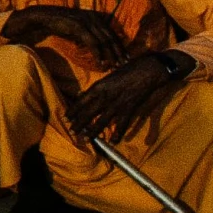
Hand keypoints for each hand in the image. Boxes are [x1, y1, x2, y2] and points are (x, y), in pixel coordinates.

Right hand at [2, 5, 126, 67]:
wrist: (43, 17)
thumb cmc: (61, 24)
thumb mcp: (79, 29)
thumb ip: (90, 35)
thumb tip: (99, 47)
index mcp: (96, 17)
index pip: (112, 33)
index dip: (120, 46)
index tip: (126, 58)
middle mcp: (94, 17)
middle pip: (111, 37)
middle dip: (118, 52)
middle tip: (124, 64)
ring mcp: (87, 21)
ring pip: (104, 41)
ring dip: (110, 55)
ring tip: (114, 65)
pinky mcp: (79, 26)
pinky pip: (92, 42)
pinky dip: (98, 53)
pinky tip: (100, 62)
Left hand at [68, 52, 185, 143]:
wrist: (145, 71)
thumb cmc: (126, 70)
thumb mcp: (107, 77)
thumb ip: (98, 88)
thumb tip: (86, 96)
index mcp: (98, 87)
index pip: (81, 101)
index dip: (73, 110)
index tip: (67, 117)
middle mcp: (105, 97)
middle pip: (88, 113)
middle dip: (79, 123)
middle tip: (72, 131)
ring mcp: (117, 104)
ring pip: (102, 121)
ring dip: (93, 131)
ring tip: (86, 138)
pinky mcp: (129, 109)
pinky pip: (122, 125)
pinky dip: (118, 134)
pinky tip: (113, 141)